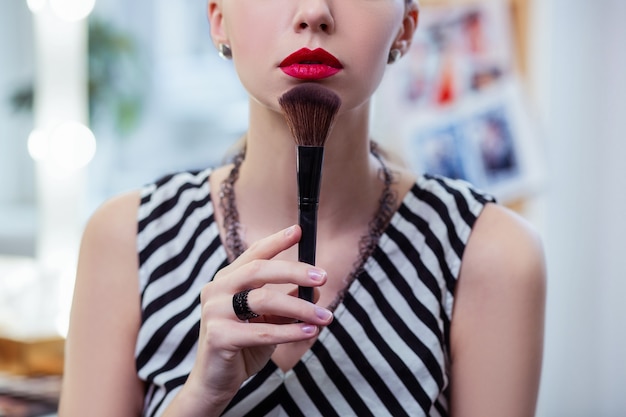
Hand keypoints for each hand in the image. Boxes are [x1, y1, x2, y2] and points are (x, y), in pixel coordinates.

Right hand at [182, 225, 332, 412]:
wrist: (215, 381)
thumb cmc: (243, 345)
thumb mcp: (269, 320)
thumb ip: (286, 301)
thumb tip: (314, 289)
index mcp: (227, 280)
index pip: (254, 253)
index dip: (276, 241)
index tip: (298, 231)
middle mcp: (217, 290)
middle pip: (259, 270)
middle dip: (295, 271)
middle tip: (322, 277)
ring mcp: (215, 311)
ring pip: (263, 300)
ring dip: (299, 308)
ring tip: (324, 316)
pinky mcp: (218, 336)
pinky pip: (262, 331)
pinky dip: (290, 332)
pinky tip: (309, 332)